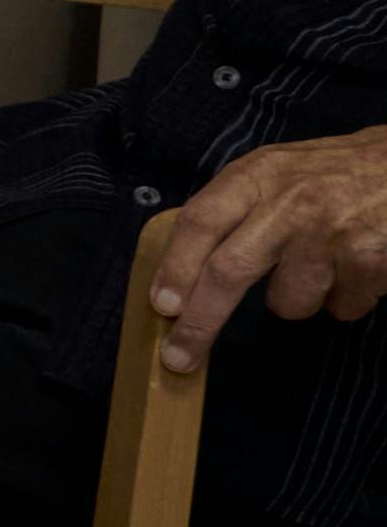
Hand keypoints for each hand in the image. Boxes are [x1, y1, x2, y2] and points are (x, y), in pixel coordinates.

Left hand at [149, 130, 386, 375]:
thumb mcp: (280, 170)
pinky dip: (346, 300)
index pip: (200, 221)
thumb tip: (187, 266)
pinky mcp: (368, 262)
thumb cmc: (338, 172)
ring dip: (298, 299)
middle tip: (179, 357)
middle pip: (229, 271)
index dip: (176, 267)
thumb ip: (239, 206)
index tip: (160, 307)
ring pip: (287, 302)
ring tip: (321, 266)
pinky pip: (340, 309)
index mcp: (257, 175)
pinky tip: (358, 269)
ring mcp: (329, 235)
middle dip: (200, 321)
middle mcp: (287, 204)